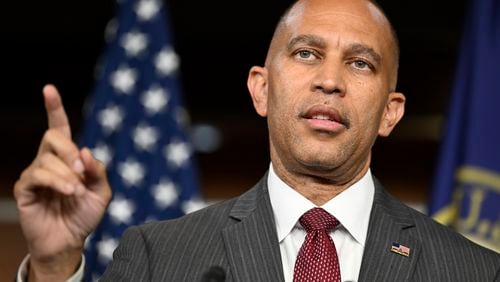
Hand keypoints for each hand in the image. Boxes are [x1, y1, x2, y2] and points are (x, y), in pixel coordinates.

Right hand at [14, 85, 111, 280]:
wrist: (70, 241)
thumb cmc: (84, 215)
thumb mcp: (102, 192)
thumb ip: (98, 171)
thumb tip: (86, 151)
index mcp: (68, 158)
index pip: (59, 127)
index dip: (54, 108)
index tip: (48, 89)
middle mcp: (49, 160)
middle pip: (53, 136)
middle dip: (70, 150)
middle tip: (82, 171)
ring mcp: (35, 173)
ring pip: (47, 157)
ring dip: (67, 173)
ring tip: (76, 190)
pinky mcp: (24, 188)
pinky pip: (37, 174)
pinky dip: (56, 180)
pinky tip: (68, 191)